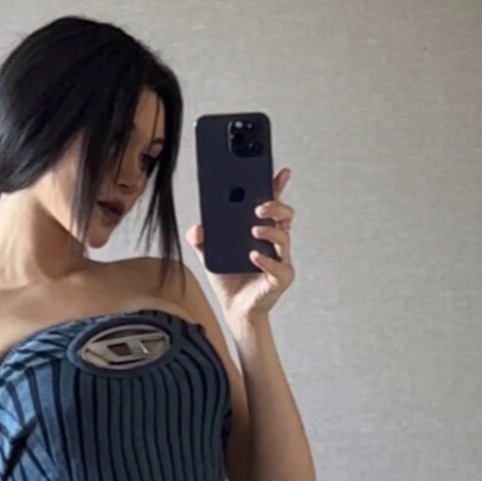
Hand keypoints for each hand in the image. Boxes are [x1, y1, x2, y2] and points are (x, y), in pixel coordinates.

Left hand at [186, 166, 294, 332]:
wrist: (234, 308)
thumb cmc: (228, 278)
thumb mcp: (209, 255)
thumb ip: (201, 240)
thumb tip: (196, 228)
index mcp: (260, 230)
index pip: (271, 204)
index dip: (276, 187)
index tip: (278, 172)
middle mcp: (274, 241)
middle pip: (284, 214)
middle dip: (275, 205)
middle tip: (259, 207)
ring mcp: (280, 259)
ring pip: (284, 237)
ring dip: (270, 230)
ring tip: (254, 230)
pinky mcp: (280, 278)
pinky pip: (279, 267)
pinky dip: (266, 260)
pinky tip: (253, 256)